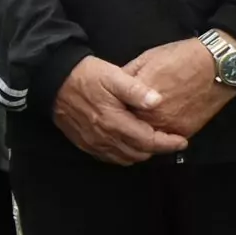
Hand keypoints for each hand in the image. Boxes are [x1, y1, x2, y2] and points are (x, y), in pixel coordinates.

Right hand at [52, 57, 187, 165]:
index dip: (168, 143)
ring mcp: (93, 143)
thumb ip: (136, 90)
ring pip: (125, 158)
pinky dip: (124, 155)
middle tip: (169, 139)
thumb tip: (158, 101)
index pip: (149, 141)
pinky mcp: (84, 143)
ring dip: (141, 153)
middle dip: (157, 149)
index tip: (182, 141)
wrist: (53, 81)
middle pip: (139, 153)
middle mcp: (105, 137)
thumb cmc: (85, 76)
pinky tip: (128, 144)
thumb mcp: (113, 75)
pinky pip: (109, 157)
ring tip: (151, 142)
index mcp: (115, 122)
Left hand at [121, 38, 235, 140]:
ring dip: (142, 133)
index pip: (117, 113)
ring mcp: (170, 126)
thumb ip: (126, 78)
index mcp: (138, 98)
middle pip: (130, 129)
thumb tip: (112, 89)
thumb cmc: (180, 58)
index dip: (114, 111)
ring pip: (148, 138)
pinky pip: (167, 141)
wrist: (216, 65)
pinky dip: (161, 136)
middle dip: (125, 124)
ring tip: (140, 124)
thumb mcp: (146, 60)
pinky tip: (158, 126)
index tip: (111, 109)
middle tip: (124, 119)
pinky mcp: (185, 131)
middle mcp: (153, 116)